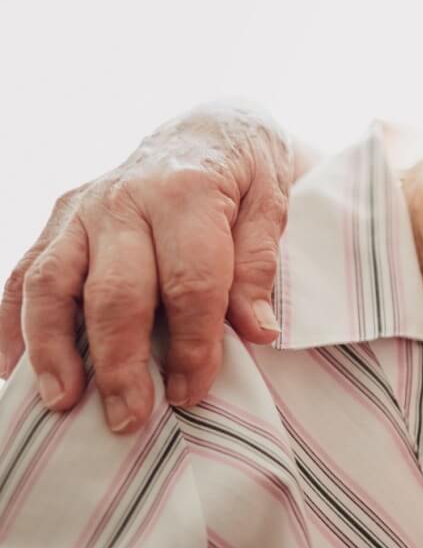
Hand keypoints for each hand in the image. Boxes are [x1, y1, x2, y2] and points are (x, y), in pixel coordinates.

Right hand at [0, 102, 292, 431]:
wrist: (206, 129)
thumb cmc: (244, 174)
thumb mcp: (272, 204)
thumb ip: (260, 265)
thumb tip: (257, 330)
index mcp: (188, 192)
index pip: (189, 282)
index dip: (193, 344)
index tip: (193, 392)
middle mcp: (126, 198)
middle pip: (117, 292)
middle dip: (122, 362)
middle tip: (129, 418)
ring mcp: (83, 209)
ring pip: (52, 285)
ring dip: (54, 350)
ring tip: (62, 402)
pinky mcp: (58, 220)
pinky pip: (23, 276)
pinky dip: (12, 325)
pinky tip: (12, 371)